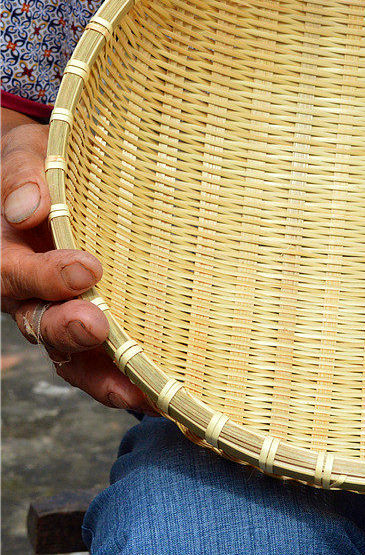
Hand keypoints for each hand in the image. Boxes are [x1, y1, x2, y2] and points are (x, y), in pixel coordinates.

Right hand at [1, 120, 155, 413]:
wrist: (65, 176)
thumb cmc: (49, 165)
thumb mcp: (30, 158)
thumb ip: (24, 178)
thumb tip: (26, 207)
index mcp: (11, 254)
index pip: (16, 274)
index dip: (46, 277)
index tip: (86, 268)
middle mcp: (33, 294)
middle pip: (42, 324)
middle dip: (70, 330)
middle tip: (98, 326)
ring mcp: (65, 313)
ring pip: (74, 356)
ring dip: (103, 374)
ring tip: (136, 391)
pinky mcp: (99, 324)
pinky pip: (106, 361)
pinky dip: (128, 380)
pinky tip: (159, 396)